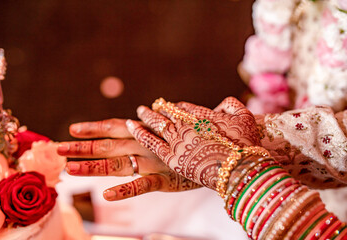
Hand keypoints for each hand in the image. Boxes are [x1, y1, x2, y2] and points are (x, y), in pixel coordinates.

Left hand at [57, 119, 200, 200]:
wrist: (220, 150)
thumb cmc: (195, 135)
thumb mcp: (175, 123)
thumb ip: (156, 120)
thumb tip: (145, 110)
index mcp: (145, 130)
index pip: (113, 126)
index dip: (92, 127)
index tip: (72, 129)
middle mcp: (144, 143)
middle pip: (107, 145)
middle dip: (81, 147)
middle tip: (57, 148)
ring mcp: (153, 161)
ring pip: (117, 165)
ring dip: (92, 167)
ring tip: (70, 170)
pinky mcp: (164, 179)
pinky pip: (141, 186)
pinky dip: (125, 191)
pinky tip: (106, 196)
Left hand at [126, 97, 259, 188]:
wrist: (237, 167)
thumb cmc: (244, 144)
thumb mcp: (244, 117)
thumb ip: (231, 105)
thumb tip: (221, 104)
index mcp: (201, 115)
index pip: (184, 108)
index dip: (177, 107)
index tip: (171, 106)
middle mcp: (186, 124)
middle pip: (168, 114)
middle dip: (159, 109)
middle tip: (152, 105)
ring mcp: (177, 140)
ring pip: (157, 124)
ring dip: (147, 116)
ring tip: (140, 110)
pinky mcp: (171, 157)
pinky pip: (151, 142)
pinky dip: (141, 132)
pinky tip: (132, 125)